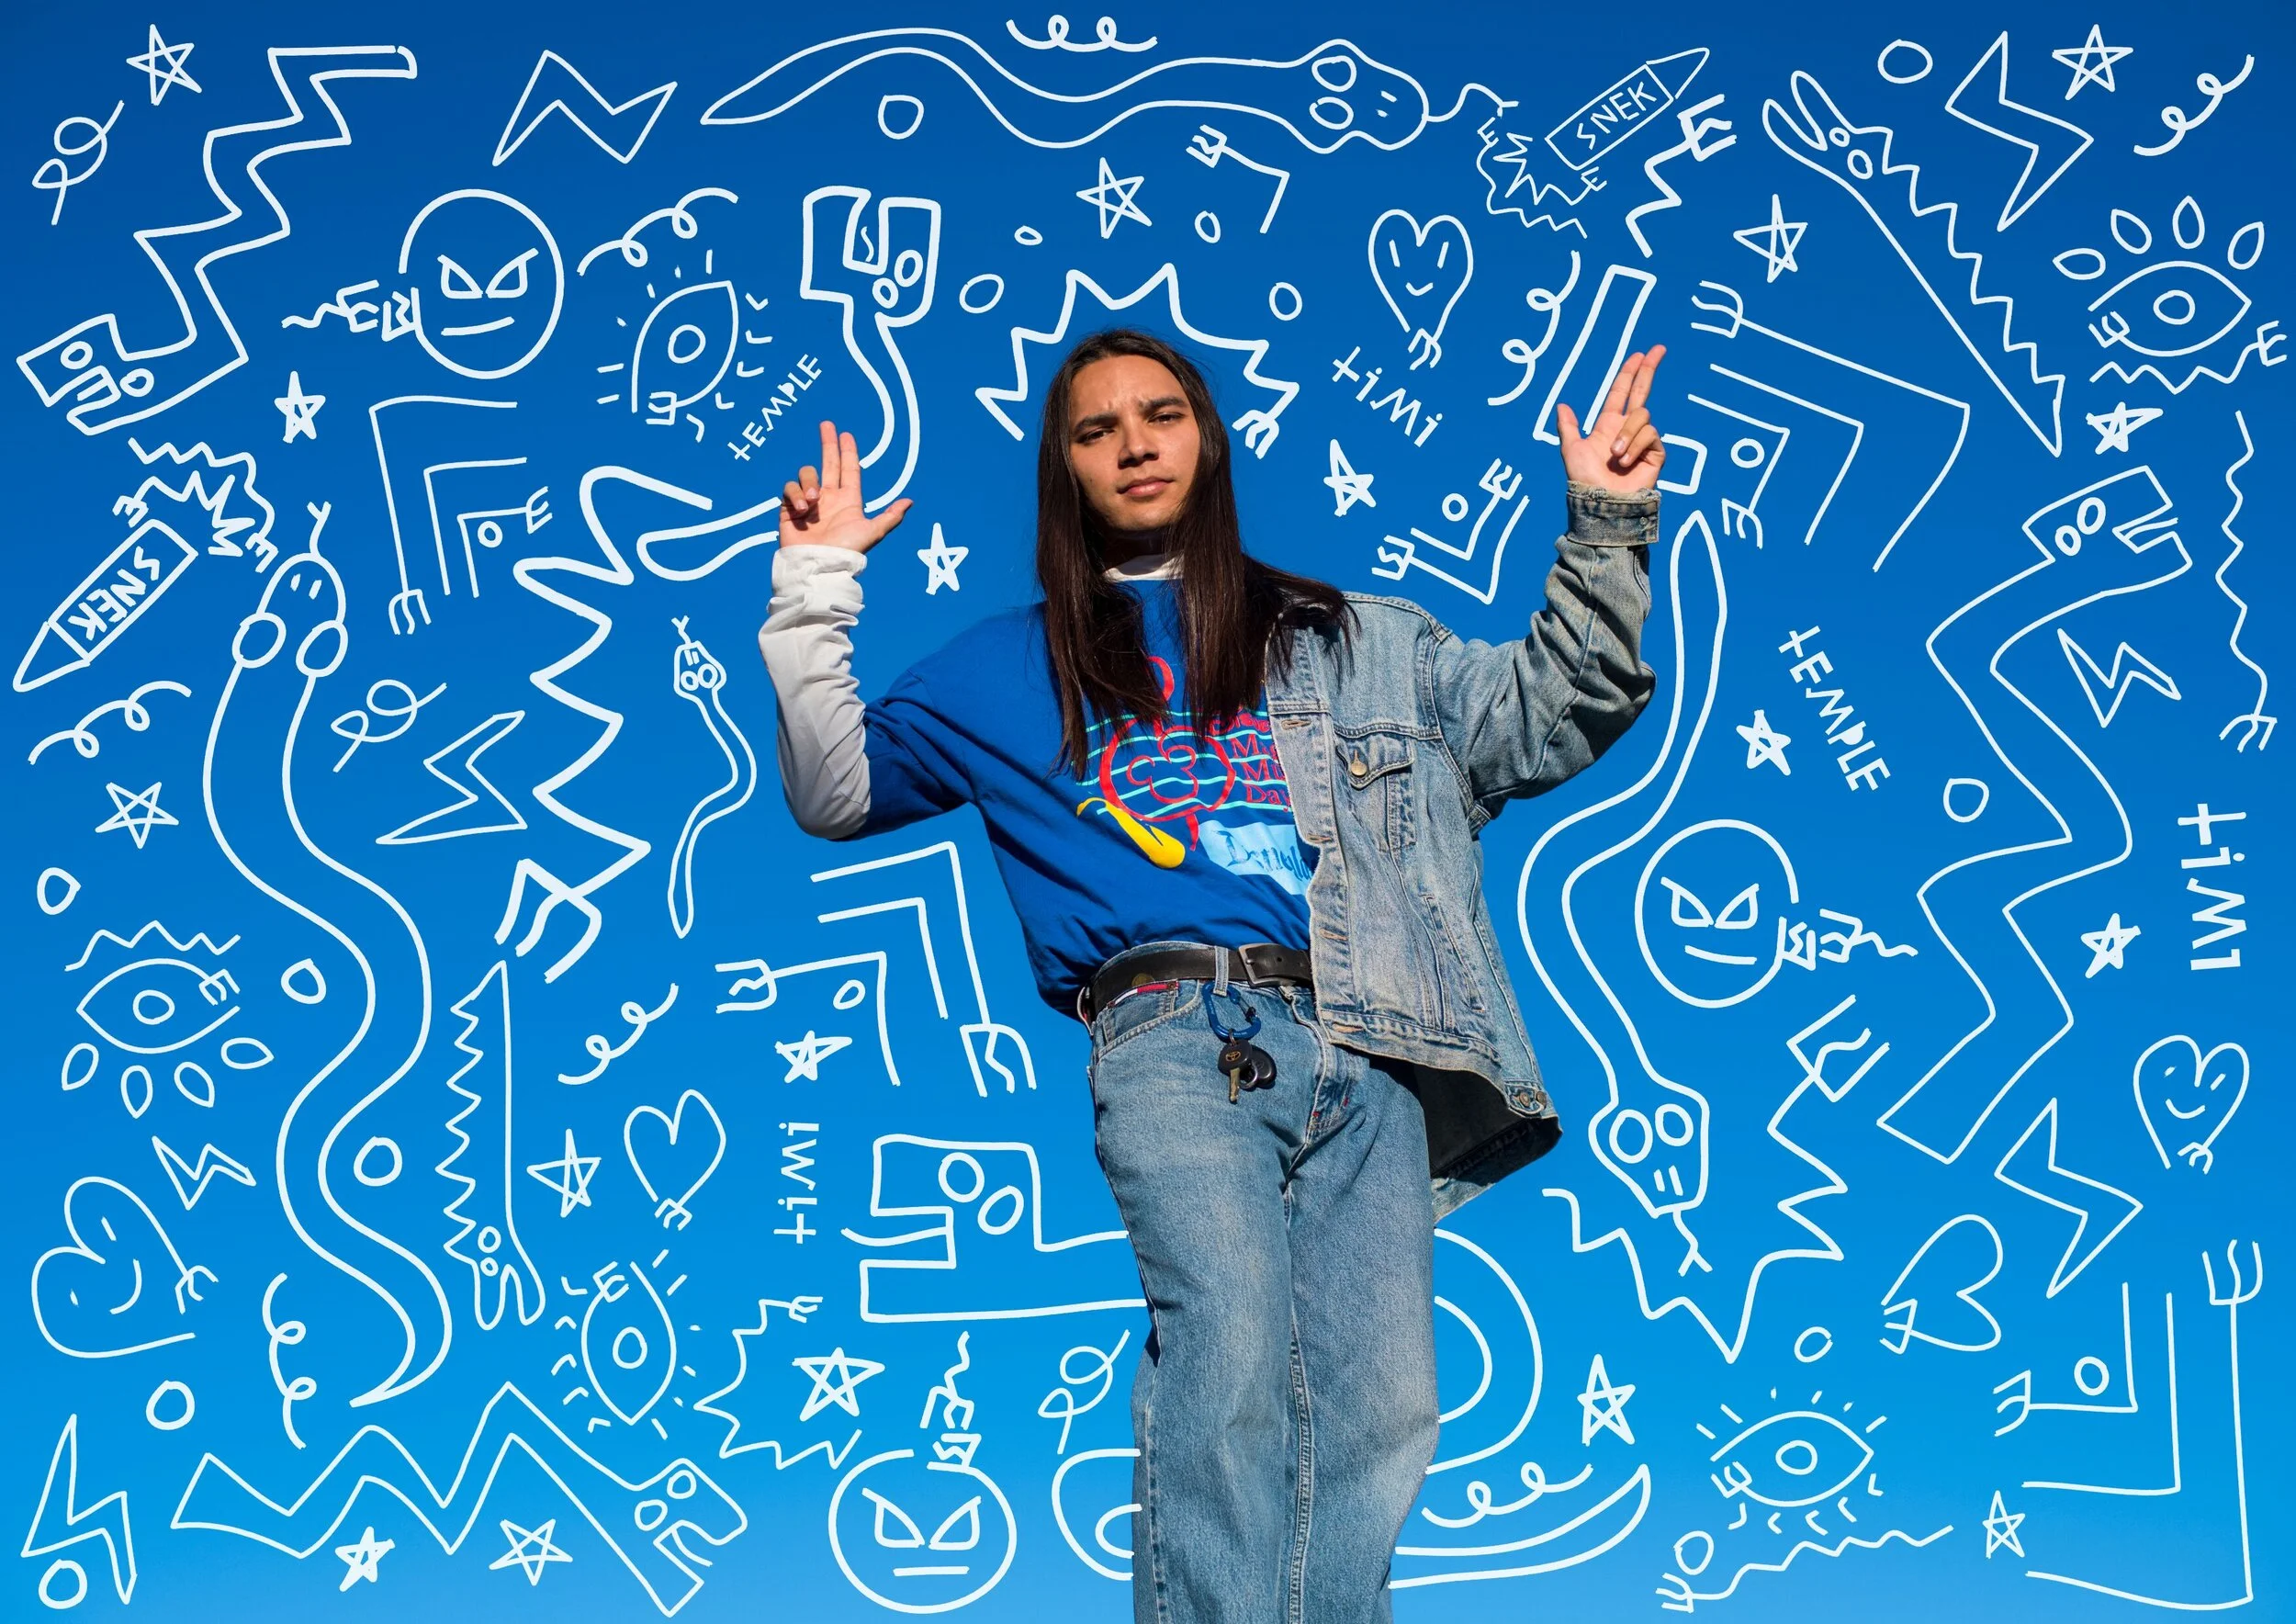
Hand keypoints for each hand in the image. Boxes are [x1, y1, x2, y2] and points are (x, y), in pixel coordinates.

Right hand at [780, 419, 912, 553]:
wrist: (818, 565)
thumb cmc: (846, 550)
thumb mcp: (873, 532)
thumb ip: (890, 516)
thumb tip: (910, 501)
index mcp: (848, 500)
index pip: (849, 469)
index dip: (847, 451)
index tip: (845, 433)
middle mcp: (828, 498)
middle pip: (828, 462)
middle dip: (828, 442)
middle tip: (827, 424)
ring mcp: (809, 502)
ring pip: (807, 474)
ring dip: (809, 483)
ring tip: (814, 504)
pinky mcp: (790, 509)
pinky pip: (789, 489)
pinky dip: (795, 494)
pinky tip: (802, 510)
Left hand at [1556, 345, 1665, 493]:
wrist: (1601, 502)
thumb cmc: (1584, 480)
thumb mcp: (1571, 450)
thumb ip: (1568, 427)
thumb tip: (1561, 404)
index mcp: (1608, 424)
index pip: (1621, 392)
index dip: (1629, 372)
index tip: (1639, 354)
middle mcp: (1627, 428)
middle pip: (1641, 391)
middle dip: (1649, 369)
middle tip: (1659, 349)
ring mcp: (1643, 440)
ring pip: (1641, 415)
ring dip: (1627, 434)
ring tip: (1615, 456)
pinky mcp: (1655, 452)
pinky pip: (1650, 434)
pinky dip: (1636, 445)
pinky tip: (1627, 461)